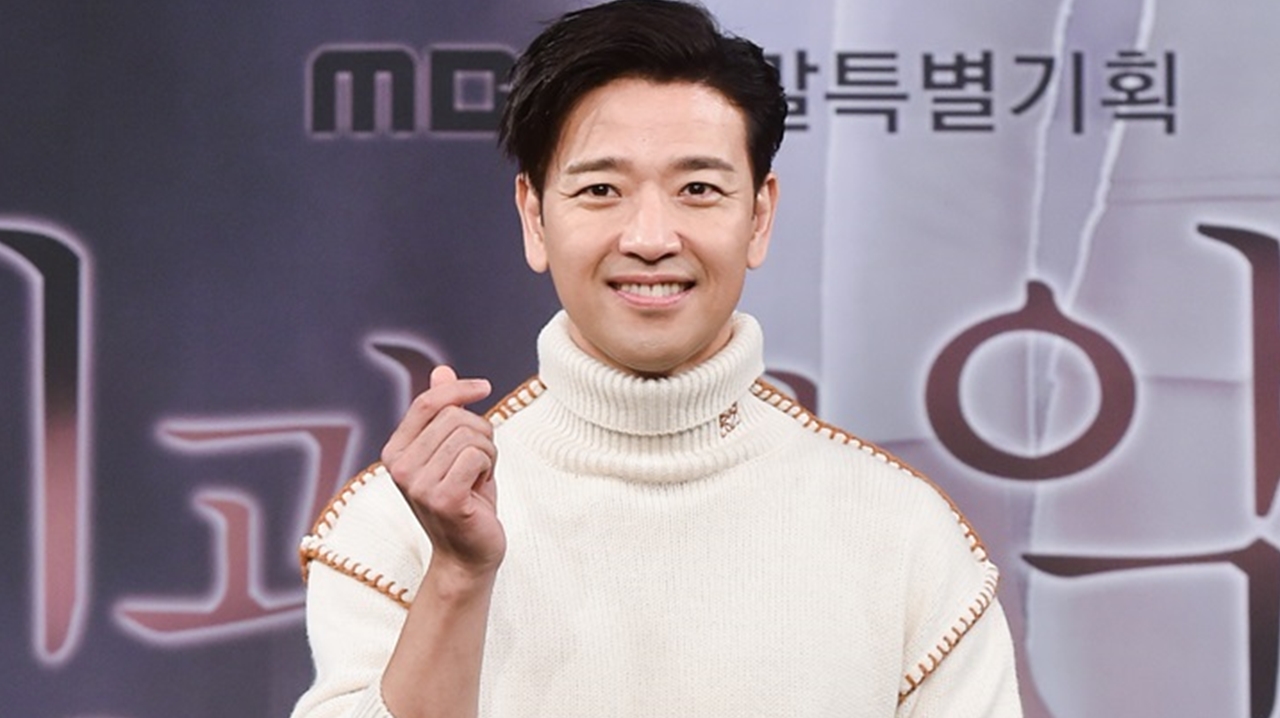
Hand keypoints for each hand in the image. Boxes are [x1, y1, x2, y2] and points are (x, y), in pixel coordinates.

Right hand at [382, 365, 504, 576]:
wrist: (468, 556)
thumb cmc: (465, 500)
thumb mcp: (452, 452)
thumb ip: (444, 413)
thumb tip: (442, 371)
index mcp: (395, 453)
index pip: (427, 403)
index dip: (458, 389)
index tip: (484, 387)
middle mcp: (399, 468)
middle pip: (455, 417)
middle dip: (481, 434)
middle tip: (480, 464)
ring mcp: (418, 485)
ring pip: (470, 435)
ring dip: (488, 453)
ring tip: (478, 478)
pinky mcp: (443, 498)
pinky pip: (478, 455)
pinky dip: (489, 467)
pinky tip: (480, 490)